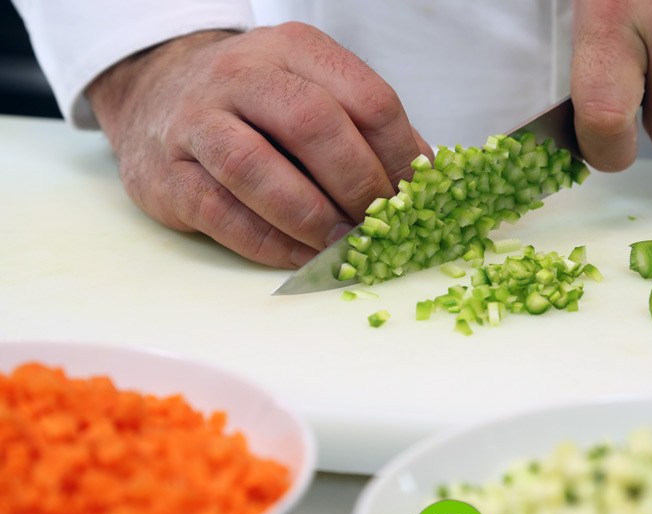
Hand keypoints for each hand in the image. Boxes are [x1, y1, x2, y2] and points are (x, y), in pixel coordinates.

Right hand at [88, 24, 430, 267]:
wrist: (156, 95)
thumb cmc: (256, 104)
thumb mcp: (313, 89)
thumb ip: (366, 128)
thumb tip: (426, 179)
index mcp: (295, 49)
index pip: (368, 99)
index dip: (400, 157)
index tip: (416, 197)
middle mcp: (241, 75)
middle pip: (313, 125)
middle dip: (358, 184)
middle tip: (380, 225)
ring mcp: (195, 121)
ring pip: (256, 167)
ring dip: (311, 217)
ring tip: (343, 247)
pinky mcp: (165, 174)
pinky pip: (220, 213)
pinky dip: (268, 243)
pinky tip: (299, 258)